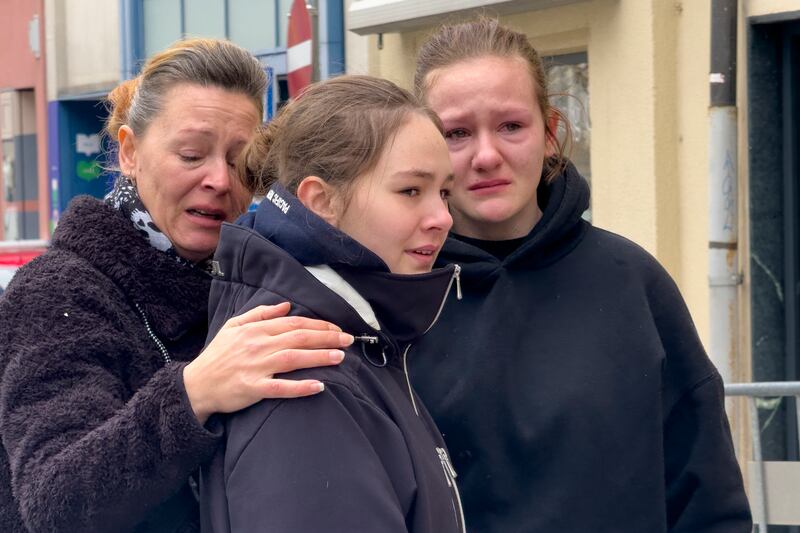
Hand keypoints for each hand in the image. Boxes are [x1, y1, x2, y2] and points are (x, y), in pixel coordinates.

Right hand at [183, 302, 351, 423]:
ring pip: (294, 358)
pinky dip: (301, 387)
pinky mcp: (253, 388)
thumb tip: (286, 305)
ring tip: (340, 357)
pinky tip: (319, 386)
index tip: (337, 328)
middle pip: (299, 337)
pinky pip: (281, 388)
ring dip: (319, 357)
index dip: (318, 325)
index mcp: (256, 330)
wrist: (196, 385)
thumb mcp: (233, 326)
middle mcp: (258, 346)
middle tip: (348, 340)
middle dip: (327, 337)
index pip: (294, 323)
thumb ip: (260, 314)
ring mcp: (256, 367)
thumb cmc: (217, 355)